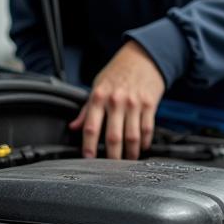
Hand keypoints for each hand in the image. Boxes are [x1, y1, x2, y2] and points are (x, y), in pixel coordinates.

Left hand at [70, 41, 165, 158]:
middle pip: (113, 137)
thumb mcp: (98, 85)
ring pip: (132, 136)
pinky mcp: (150, 104)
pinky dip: (145, 141)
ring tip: (128, 160)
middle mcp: (116, 101)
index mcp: (99, 96)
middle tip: (111, 167)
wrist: (144, 56)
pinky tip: (142, 147)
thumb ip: (86, 109)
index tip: (88, 159)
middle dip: (112, 157)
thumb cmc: (119, 71)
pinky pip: (148, 128)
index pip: (91, 127)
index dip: (89, 146)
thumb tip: (74, 127)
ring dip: (130, 153)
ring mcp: (134, 104)